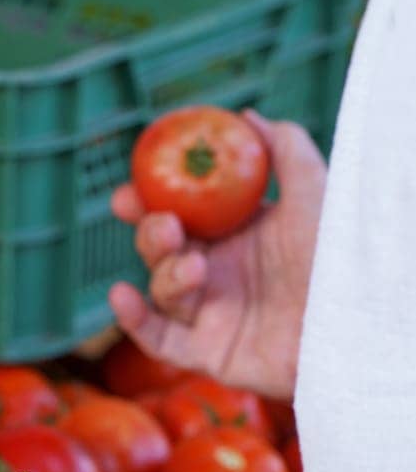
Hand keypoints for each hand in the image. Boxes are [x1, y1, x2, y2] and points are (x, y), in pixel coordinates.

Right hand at [109, 113, 326, 401]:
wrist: (350, 324)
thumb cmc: (338, 259)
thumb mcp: (315, 192)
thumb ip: (285, 149)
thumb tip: (246, 118)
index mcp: (235, 235)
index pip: (180, 214)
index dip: (148, 201)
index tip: (130, 190)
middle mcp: (218, 273)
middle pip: (161, 250)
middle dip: (151, 234)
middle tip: (167, 225)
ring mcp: (210, 314)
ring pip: (161, 290)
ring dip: (166, 274)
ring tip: (195, 269)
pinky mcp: (207, 353)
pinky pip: (159, 339)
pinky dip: (134, 321)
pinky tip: (121, 297)